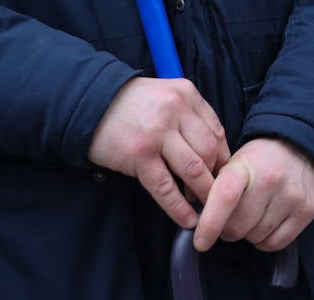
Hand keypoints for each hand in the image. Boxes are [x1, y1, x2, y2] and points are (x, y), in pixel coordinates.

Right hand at [87, 77, 228, 228]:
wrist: (89, 103)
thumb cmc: (131, 104)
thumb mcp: (165, 95)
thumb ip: (189, 115)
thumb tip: (213, 150)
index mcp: (186, 94)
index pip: (216, 131)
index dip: (223, 157)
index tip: (223, 174)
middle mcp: (176, 110)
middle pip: (209, 150)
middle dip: (216, 176)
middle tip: (216, 194)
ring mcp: (158, 133)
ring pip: (193, 169)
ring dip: (202, 193)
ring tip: (205, 208)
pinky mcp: (139, 155)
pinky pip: (166, 187)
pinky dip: (179, 207)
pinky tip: (187, 219)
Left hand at [193, 137, 313, 251]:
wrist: (301, 146)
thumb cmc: (259, 160)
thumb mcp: (234, 163)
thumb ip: (215, 189)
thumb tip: (195, 218)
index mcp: (245, 166)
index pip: (225, 197)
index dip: (210, 223)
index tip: (200, 241)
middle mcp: (271, 179)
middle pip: (237, 227)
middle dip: (228, 229)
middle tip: (232, 216)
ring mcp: (291, 196)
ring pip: (255, 237)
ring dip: (249, 232)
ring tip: (255, 213)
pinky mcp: (306, 211)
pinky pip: (275, 243)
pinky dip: (265, 240)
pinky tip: (267, 223)